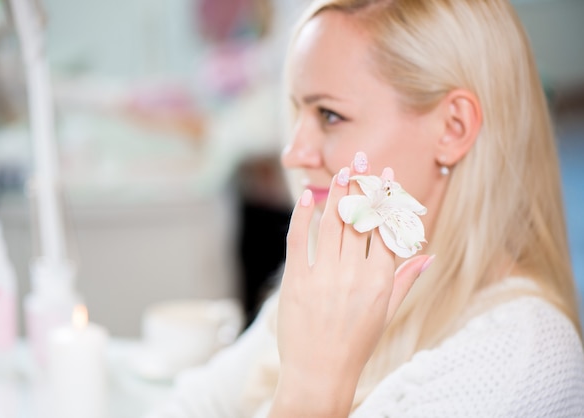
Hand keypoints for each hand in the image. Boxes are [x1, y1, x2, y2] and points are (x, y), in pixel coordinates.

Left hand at [269, 154, 432, 416]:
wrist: (320, 373)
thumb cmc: (355, 343)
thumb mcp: (387, 312)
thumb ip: (407, 280)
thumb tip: (429, 253)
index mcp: (381, 280)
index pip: (386, 227)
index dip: (385, 198)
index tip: (386, 175)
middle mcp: (355, 274)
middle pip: (360, 219)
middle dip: (361, 185)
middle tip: (361, 159)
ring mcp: (325, 276)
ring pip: (333, 223)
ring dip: (336, 192)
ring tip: (340, 171)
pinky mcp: (297, 281)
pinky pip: (299, 240)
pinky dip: (303, 216)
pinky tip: (308, 198)